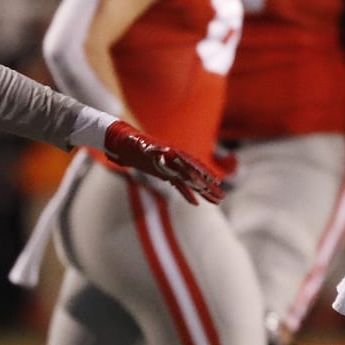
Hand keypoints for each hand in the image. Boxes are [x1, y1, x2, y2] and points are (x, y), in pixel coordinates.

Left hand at [104, 121, 223, 204]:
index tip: (212, 182)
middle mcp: (174, 161)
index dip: (202, 173)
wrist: (121, 141)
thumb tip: (164, 152)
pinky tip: (197, 204)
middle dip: (209, 186)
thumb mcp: (139, 144)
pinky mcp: (165, 174)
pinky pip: (180, 185)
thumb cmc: (130, 142)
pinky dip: (188, 194)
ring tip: (217, 201)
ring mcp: (171, 168)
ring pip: (191, 182)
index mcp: (171, 154)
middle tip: (222, 196)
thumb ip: (151, 149)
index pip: (190, 165)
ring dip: (204, 192)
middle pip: (196, 175)